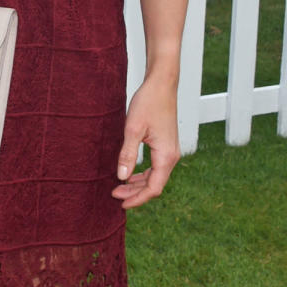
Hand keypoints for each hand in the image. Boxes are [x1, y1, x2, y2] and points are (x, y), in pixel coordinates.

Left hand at [111, 76, 180, 208]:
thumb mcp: (133, 129)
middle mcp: (171, 156)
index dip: (137, 198)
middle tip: (114, 194)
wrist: (162, 84)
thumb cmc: (148, 103)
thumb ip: (127, 154)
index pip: (154, 188)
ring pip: (155, 176)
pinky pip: (156, 167)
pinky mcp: (166, 145)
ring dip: (138, 184)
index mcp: (166, 156)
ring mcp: (170, 151)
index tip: (120, 203)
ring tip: (120, 186)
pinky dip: (143, 174)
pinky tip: (130, 174)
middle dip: (135, 193)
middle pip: (155, 185)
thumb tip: (122, 177)